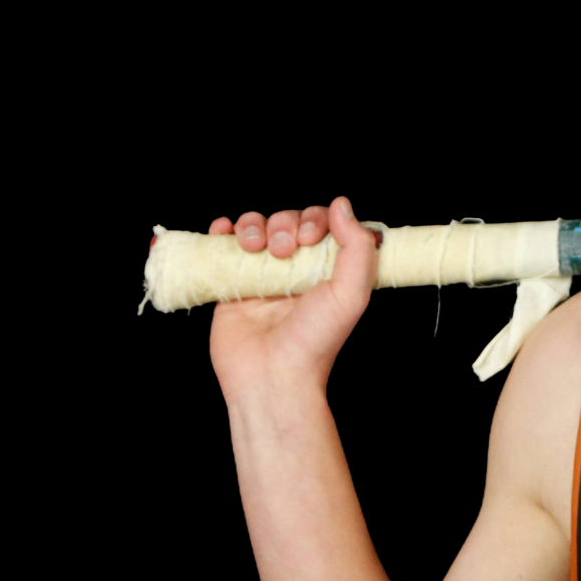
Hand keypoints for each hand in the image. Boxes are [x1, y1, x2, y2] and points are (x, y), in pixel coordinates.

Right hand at [208, 197, 377, 397]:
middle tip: (283, 251)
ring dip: (253, 225)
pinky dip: (223, 230)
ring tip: (254, 247)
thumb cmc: (314, 341)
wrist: (271, 375)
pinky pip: (224, 245)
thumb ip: (357, 247)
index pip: (322, 224)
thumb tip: (342, 204)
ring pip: (256, 227)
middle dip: (284, 225)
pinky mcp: (231, 284)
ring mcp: (262, 275)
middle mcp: (296, 269)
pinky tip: (224, 231)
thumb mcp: (351, 294)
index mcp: (327, 269)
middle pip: (287, 220)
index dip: (315, 221)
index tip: (310, 239)